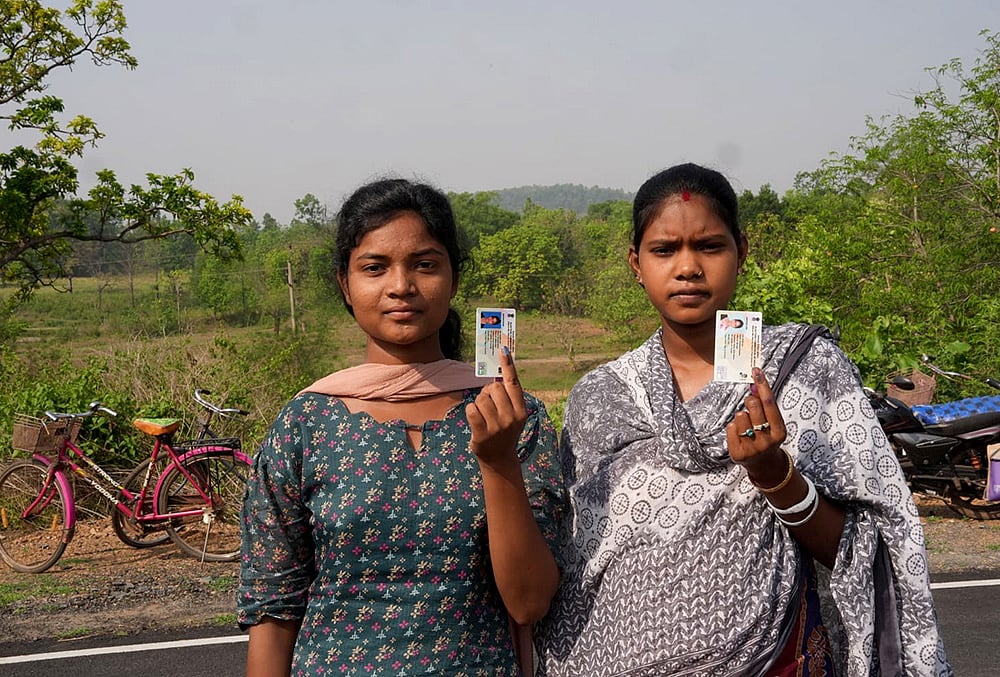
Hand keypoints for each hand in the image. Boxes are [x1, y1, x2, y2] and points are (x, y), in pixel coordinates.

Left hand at [466, 347, 526, 466]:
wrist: (499, 459)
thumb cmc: (504, 431)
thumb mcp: (512, 415)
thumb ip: (508, 397)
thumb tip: (497, 375)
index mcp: (521, 410)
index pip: (513, 383)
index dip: (507, 365)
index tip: (502, 349)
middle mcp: (512, 418)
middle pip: (493, 388)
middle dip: (487, 392)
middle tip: (489, 403)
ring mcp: (498, 427)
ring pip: (481, 398)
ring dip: (478, 403)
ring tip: (483, 415)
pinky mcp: (483, 433)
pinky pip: (471, 410)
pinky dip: (471, 412)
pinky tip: (476, 420)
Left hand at [725, 368, 787, 475]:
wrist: (764, 465)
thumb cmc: (767, 437)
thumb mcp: (772, 423)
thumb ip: (765, 406)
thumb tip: (754, 384)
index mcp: (779, 432)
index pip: (770, 404)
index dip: (762, 385)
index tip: (756, 371)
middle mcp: (767, 441)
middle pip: (752, 406)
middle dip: (750, 401)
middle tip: (751, 406)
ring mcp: (752, 448)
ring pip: (739, 415)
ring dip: (741, 417)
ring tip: (747, 427)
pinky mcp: (738, 453)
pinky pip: (730, 427)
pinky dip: (734, 428)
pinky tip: (740, 435)